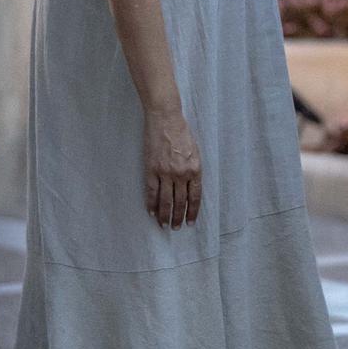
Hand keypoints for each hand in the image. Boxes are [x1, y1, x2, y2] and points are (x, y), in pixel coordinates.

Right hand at [143, 109, 201, 228]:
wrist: (166, 120)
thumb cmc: (183, 133)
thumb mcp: (195, 152)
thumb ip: (193, 169)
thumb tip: (190, 186)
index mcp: (195, 169)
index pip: (195, 196)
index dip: (192, 211)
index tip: (190, 222)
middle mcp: (181, 174)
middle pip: (180, 201)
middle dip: (178, 217)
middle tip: (176, 228)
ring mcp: (165, 173)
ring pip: (165, 200)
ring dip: (165, 215)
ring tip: (164, 225)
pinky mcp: (151, 170)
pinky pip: (151, 191)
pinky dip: (151, 203)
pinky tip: (151, 212)